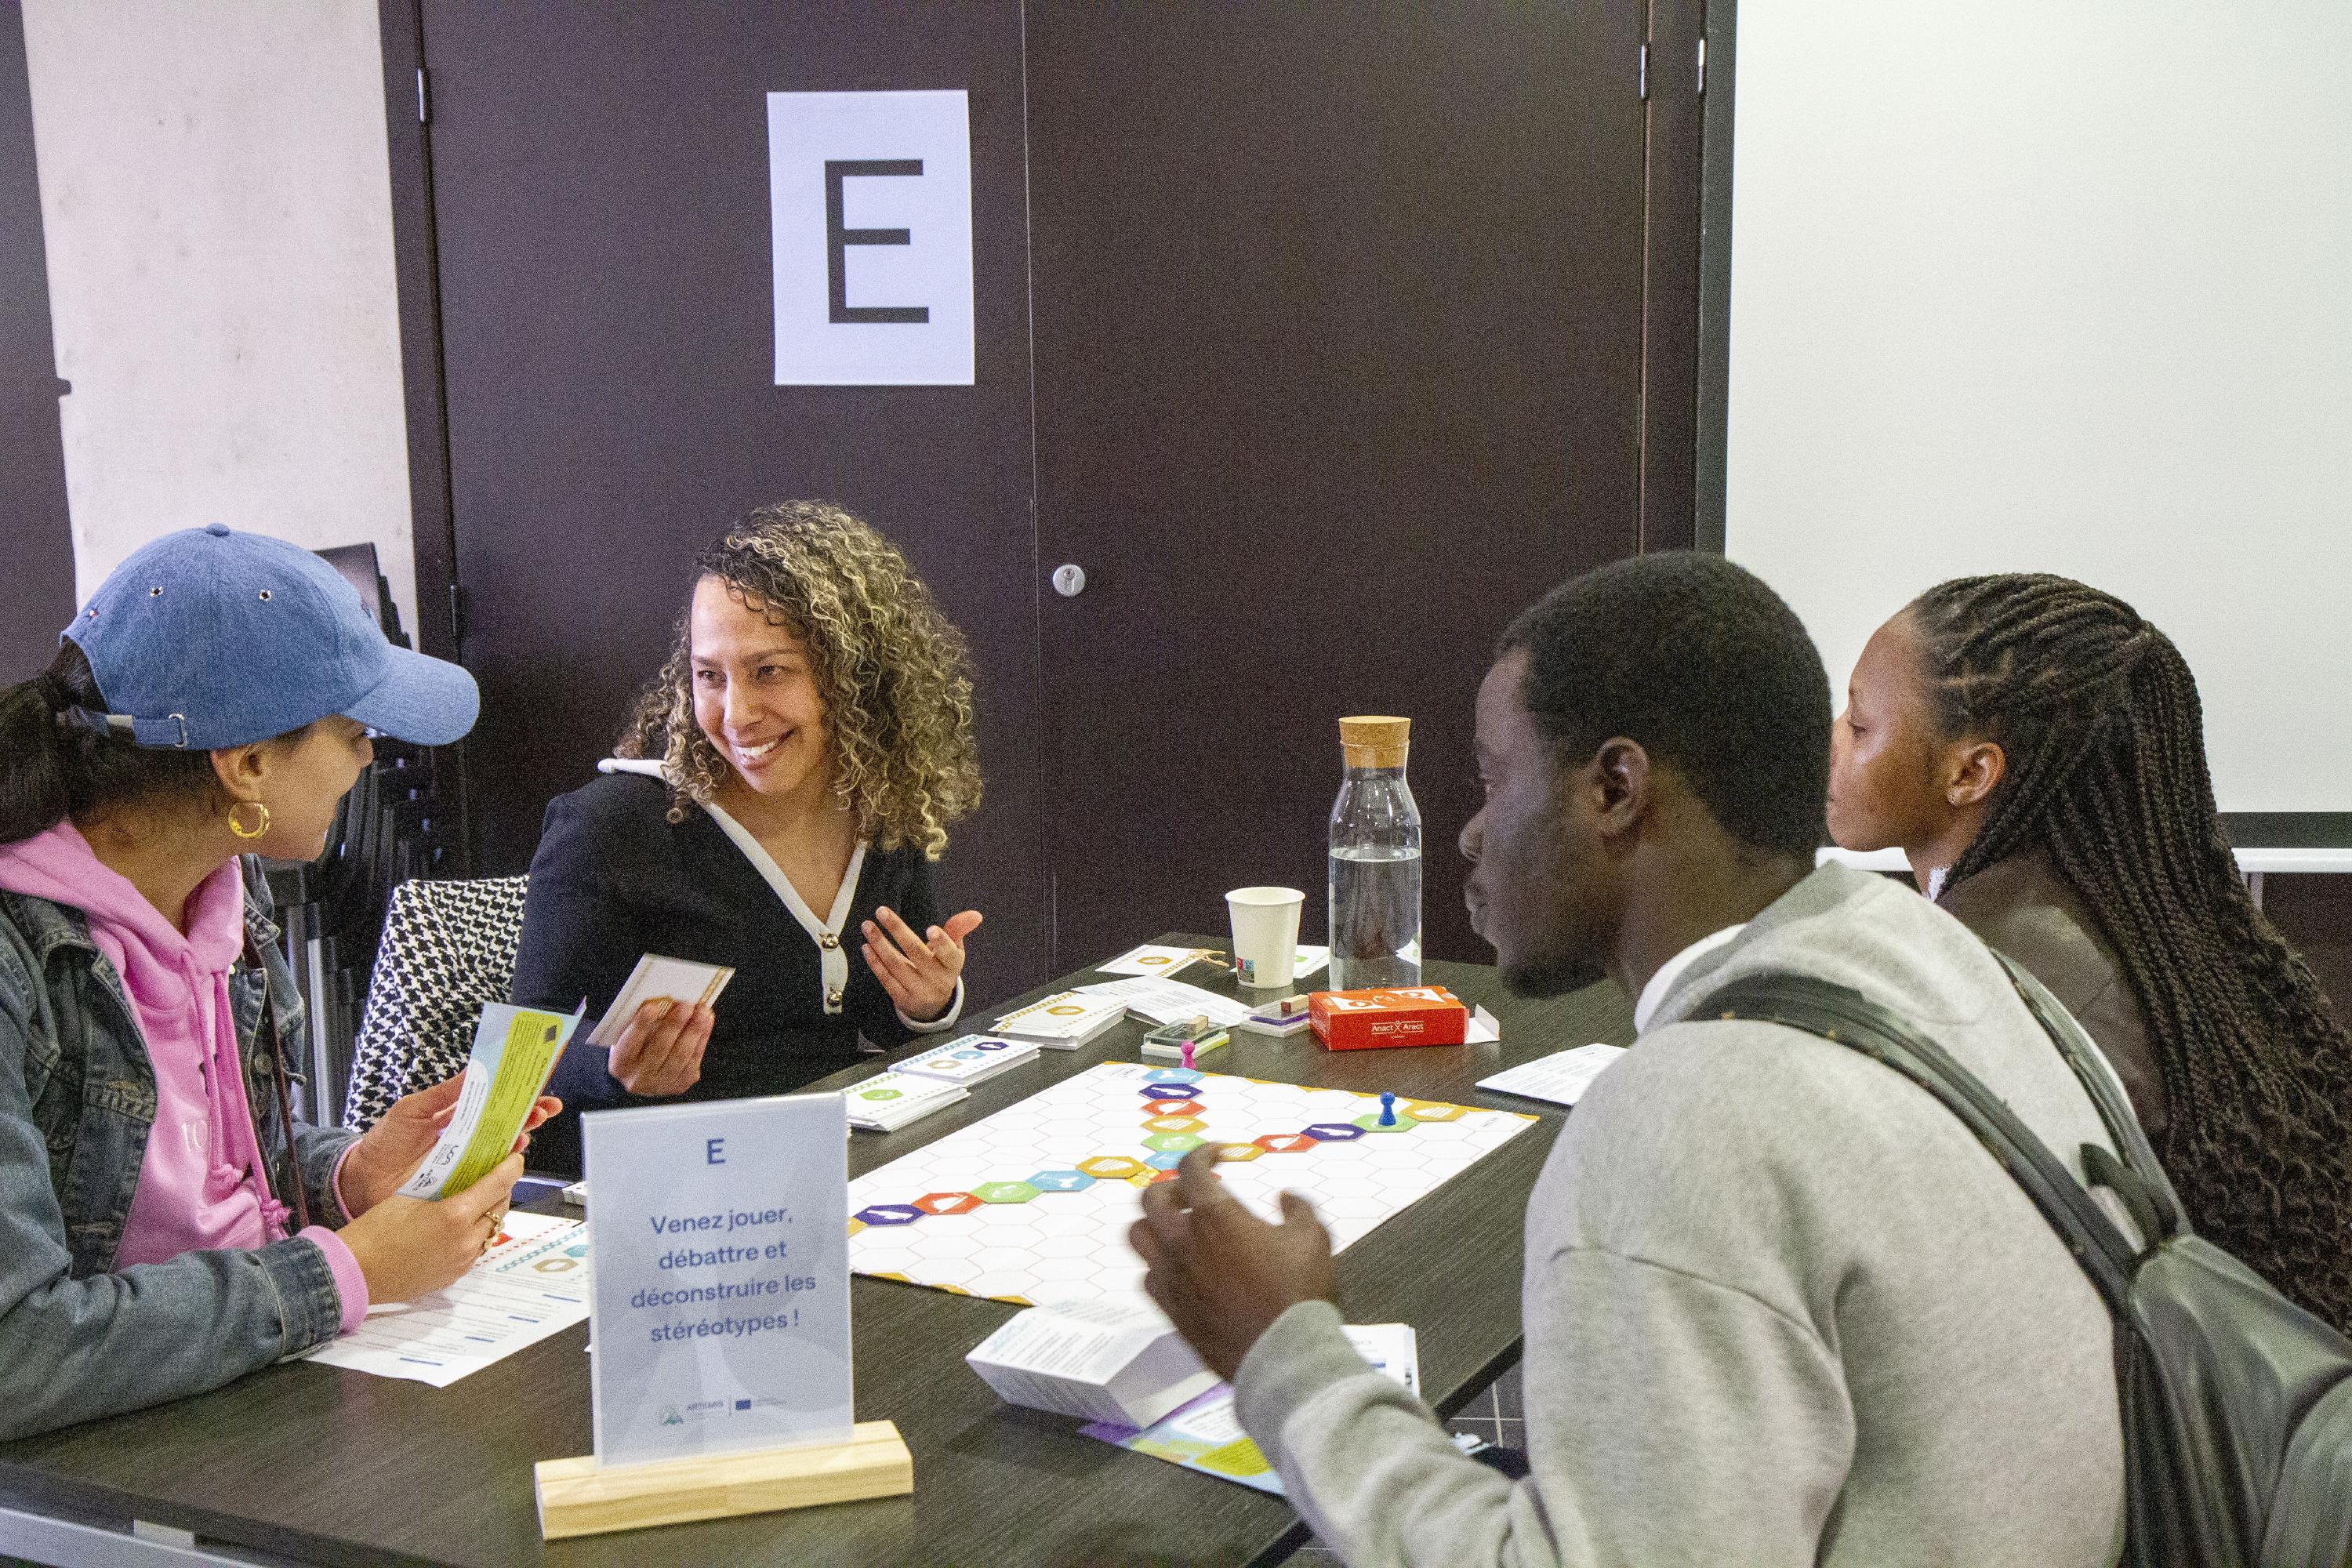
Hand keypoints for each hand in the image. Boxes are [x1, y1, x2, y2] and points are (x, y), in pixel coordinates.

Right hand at [338, 1151, 525, 1303]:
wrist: (355, 1271)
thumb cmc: (375, 1231)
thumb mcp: (408, 1193)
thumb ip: (438, 1174)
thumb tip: (455, 1155)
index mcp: (455, 1215)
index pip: (498, 1185)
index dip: (510, 1168)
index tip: (514, 1158)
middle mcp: (465, 1241)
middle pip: (500, 1208)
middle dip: (501, 1189)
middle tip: (494, 1176)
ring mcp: (462, 1261)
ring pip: (491, 1230)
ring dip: (490, 1213)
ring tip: (478, 1200)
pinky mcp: (455, 1276)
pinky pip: (477, 1249)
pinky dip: (476, 1234)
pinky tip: (461, 1225)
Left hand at [339, 1075, 560, 1215]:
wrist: (361, 1179)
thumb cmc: (383, 1142)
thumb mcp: (412, 1109)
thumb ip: (443, 1093)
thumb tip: (473, 1071)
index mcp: (457, 1116)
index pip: (495, 1100)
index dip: (518, 1092)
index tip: (537, 1082)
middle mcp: (467, 1138)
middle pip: (508, 1124)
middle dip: (530, 1115)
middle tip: (543, 1109)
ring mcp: (466, 1162)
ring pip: (503, 1150)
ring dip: (519, 1141)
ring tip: (524, 1133)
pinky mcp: (461, 1184)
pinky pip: (488, 1177)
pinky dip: (502, 1170)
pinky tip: (508, 1162)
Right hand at [609, 997, 713, 1095]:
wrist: (640, 1075)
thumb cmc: (635, 1047)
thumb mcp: (629, 1035)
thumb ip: (641, 1022)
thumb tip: (664, 1002)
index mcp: (620, 1064)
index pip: (630, 1043)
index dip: (640, 1025)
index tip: (651, 1007)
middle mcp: (639, 1078)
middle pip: (659, 1049)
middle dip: (674, 1025)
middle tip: (686, 1005)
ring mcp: (661, 1084)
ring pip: (680, 1056)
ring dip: (694, 1031)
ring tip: (702, 1011)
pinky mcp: (680, 1084)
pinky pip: (694, 1060)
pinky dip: (702, 1039)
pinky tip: (706, 1022)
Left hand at [862, 907, 981, 1021]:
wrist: (933, 1006)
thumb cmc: (942, 968)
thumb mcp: (954, 951)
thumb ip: (958, 930)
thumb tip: (976, 915)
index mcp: (953, 965)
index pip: (949, 953)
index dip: (941, 942)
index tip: (931, 929)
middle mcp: (938, 980)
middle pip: (917, 953)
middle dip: (898, 930)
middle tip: (881, 911)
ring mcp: (919, 992)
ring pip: (897, 965)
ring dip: (880, 944)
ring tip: (867, 926)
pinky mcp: (903, 1000)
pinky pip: (886, 979)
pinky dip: (875, 963)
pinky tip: (867, 947)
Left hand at [1129, 1144, 1338, 1379]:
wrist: (1282, 1354)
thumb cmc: (1298, 1295)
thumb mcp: (1313, 1238)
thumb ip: (1298, 1209)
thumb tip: (1286, 1198)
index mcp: (1216, 1217)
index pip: (1190, 1168)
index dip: (1203, 1152)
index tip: (1217, 1153)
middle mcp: (1184, 1243)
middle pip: (1151, 1198)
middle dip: (1172, 1187)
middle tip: (1193, 1193)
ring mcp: (1172, 1277)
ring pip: (1138, 1236)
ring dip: (1154, 1224)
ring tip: (1177, 1227)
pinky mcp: (1170, 1309)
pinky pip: (1147, 1276)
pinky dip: (1158, 1265)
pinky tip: (1180, 1268)